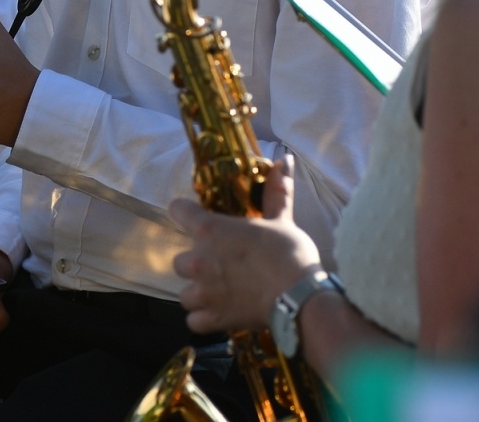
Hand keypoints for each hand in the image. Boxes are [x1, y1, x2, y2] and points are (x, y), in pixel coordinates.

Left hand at [171, 156, 322, 332]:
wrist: (299, 297)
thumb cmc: (288, 253)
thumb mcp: (282, 218)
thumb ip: (276, 191)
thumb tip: (284, 159)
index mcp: (211, 231)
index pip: (179, 211)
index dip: (184, 211)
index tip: (190, 214)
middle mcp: (199, 261)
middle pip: (179, 261)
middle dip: (195, 262)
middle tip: (218, 263)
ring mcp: (203, 293)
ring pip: (185, 293)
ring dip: (198, 292)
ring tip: (218, 291)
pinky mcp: (212, 319)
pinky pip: (194, 319)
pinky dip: (204, 317)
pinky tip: (220, 312)